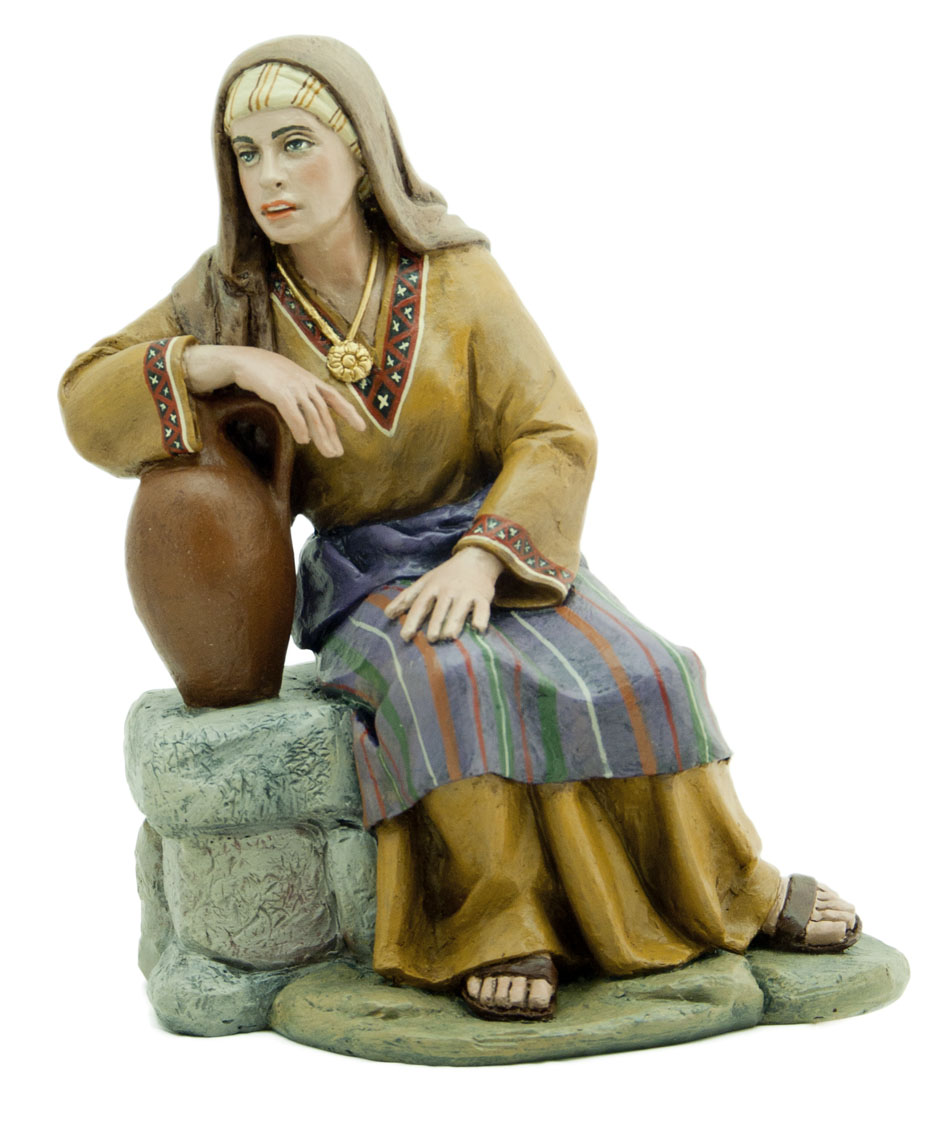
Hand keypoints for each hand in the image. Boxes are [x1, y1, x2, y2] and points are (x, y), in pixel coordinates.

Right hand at [184, 344, 364, 456]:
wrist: (245, 360)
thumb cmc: (266, 372)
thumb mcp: (290, 379)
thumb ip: (303, 393)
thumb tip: (309, 415)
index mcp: (310, 381)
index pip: (335, 398)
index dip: (350, 413)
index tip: (362, 428)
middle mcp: (306, 384)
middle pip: (324, 414)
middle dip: (332, 436)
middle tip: (337, 454)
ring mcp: (294, 388)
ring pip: (313, 417)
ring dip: (321, 438)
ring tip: (328, 453)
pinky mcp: (280, 393)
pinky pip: (294, 414)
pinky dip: (300, 428)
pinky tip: (304, 441)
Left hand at [384, 547, 502, 641]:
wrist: (475, 559)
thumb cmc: (446, 575)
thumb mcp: (425, 582)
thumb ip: (407, 598)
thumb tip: (387, 614)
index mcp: (432, 587)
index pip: (420, 605)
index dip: (412, 620)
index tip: (405, 636)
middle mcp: (449, 590)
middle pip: (440, 608)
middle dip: (435, 623)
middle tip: (430, 638)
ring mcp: (466, 593)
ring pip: (460, 609)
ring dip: (454, 622)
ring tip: (449, 636)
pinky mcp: (482, 597)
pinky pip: (483, 608)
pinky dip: (481, 618)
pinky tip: (478, 628)